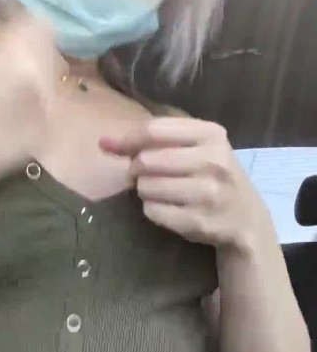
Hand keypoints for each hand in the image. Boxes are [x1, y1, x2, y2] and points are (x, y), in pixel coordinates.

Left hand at [100, 118, 267, 249]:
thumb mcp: (196, 147)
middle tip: (147, 174)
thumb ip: (154, 140)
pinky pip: (152, 211)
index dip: (127, 139)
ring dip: (145, 190)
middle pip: (145, 160)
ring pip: (146, 186)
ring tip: (163, 191)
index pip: (153, 130)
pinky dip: (153, 209)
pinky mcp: (198, 221)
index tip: (113, 147)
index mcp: (211, 134)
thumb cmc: (213, 174)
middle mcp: (213, 161)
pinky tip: (170, 208)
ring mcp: (207, 193)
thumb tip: (104, 143)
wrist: (246, 218)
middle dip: (137, 168)